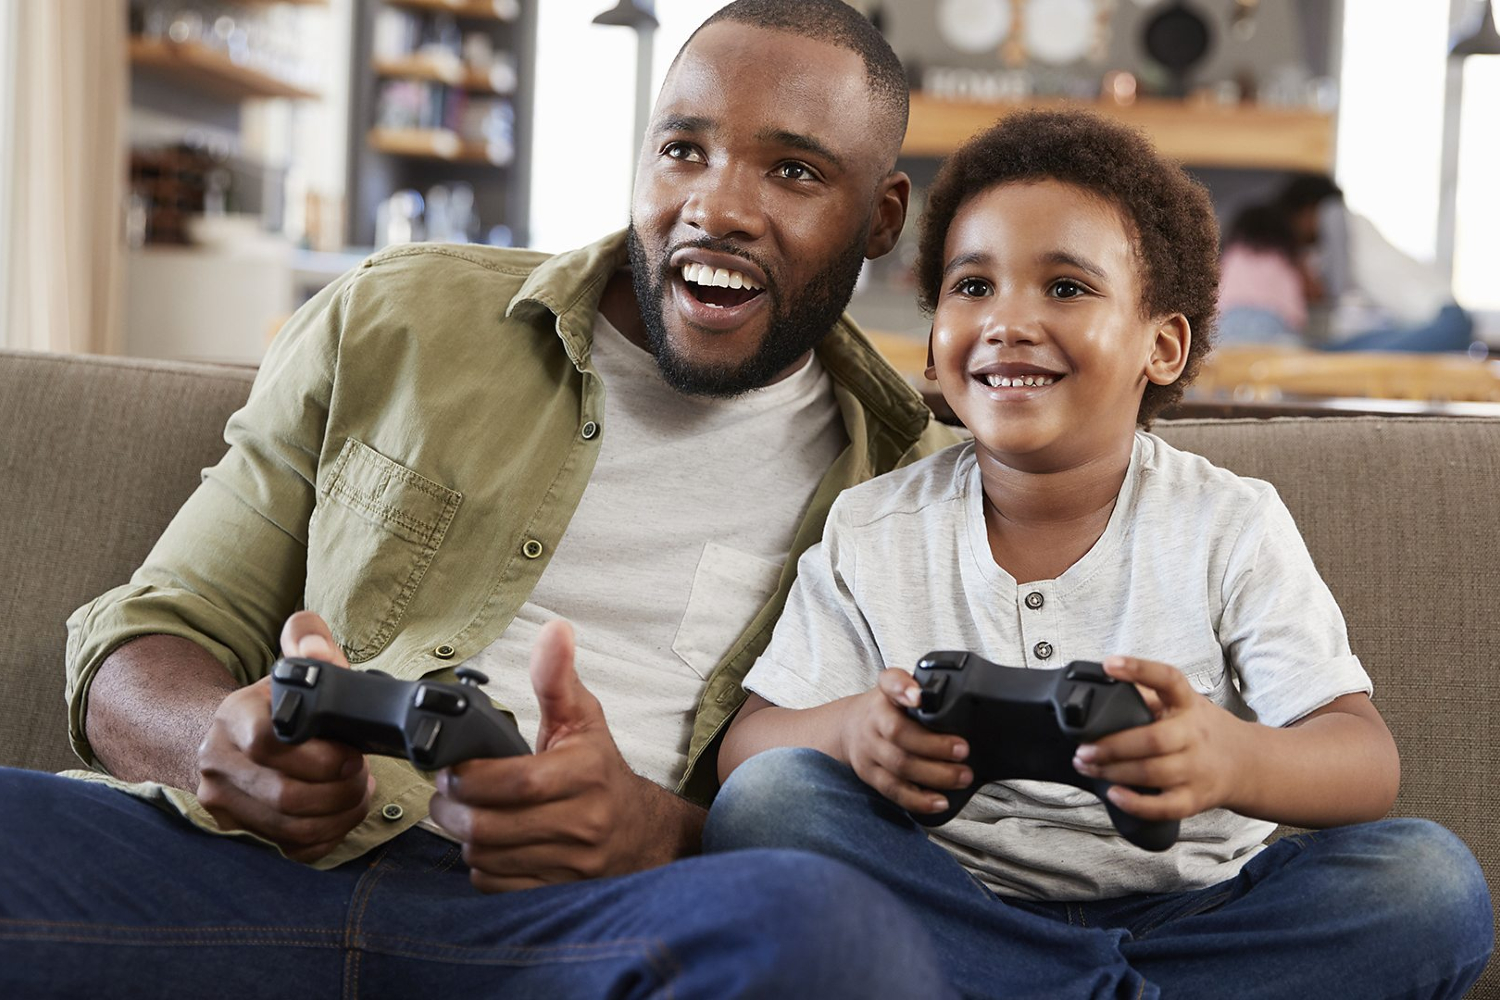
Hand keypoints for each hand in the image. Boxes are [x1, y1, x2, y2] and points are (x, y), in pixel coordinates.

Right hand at [195, 611, 373, 861]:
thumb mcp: (291, 672)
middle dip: (339, 789)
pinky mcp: (238, 834)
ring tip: (358, 793)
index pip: (268, 742)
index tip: (352, 752)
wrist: (232, 744)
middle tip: (362, 775)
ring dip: (338, 815)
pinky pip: (289, 850)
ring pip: (289, 828)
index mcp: (233, 716)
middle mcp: (218, 762)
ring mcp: (223, 804)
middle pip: (285, 794)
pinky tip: (341, 815)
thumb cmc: (276, 709)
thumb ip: (309, 645)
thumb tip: (314, 646)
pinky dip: (327, 837)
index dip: (321, 755)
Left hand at [427, 620, 690, 892]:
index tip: (452, 768)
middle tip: (444, 793)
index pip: (516, 782)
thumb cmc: (601, 770)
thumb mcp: (583, 717)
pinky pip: (498, 885)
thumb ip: (557, 676)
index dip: (471, 779)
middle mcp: (584, 822)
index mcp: (586, 774)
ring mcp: (573, 862)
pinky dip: (481, 866)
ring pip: (488, 858)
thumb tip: (554, 630)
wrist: (641, 831)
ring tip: (462, 815)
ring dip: (462, 837)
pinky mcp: (559, 889)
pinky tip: (487, 844)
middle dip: (452, 810)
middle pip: (491, 826)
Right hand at [838, 669, 971, 814]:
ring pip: (899, 765)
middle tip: (963, 750)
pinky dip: (918, 799)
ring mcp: (869, 749)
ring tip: (961, 776)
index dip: (902, 688)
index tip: (918, 696)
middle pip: (899, 733)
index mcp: (885, 695)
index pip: (890, 683)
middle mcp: (874, 720)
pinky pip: (894, 790)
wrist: (849, 727)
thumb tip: (963, 704)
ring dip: (934, 774)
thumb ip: (927, 690)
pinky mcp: (870, 774)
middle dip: (935, 745)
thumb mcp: (901, 689)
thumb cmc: (887, 709)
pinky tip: (939, 801)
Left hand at [1071, 656, 1248, 821]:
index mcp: (1188, 704)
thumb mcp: (1183, 703)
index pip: (1168, 679)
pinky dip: (1136, 804)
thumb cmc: (1201, 730)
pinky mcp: (1195, 799)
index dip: (1139, 669)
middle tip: (1082, 748)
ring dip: (1114, 771)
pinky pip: (1165, 807)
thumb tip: (1100, 684)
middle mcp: (1195, 734)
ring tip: (1087, 766)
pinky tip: (1114, 794)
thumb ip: (1147, 695)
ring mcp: (1197, 769)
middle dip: (1111, 745)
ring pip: (1153, 772)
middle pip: (1153, 739)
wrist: (1248, 763)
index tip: (1110, 664)